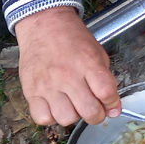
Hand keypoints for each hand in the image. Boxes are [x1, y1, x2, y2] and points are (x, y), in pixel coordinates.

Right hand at [14, 6, 121, 126]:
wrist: (43, 25)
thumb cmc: (72, 39)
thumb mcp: (97, 53)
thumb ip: (107, 81)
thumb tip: (114, 109)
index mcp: (88, 63)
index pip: (106, 93)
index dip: (112, 103)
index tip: (110, 102)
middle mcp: (68, 76)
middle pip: (89, 112)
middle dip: (96, 115)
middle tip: (93, 108)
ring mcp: (47, 85)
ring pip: (66, 119)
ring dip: (73, 115)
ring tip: (72, 104)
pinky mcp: (30, 91)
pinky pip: (43, 118)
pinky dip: (51, 117)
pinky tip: (55, 105)